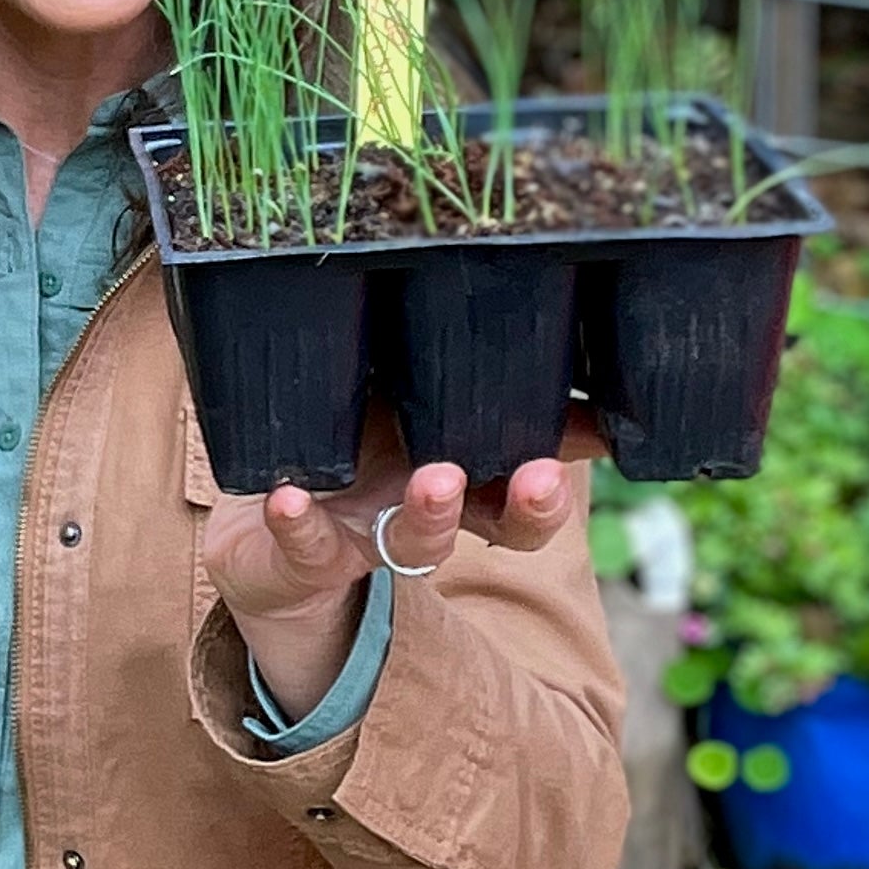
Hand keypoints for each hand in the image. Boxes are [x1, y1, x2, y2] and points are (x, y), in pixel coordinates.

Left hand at [202, 404, 607, 713]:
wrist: (258, 535)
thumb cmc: (344, 449)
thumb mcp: (401, 404)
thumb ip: (453, 372)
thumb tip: (529, 314)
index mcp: (461, 474)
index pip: (533, 480)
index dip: (572, 466)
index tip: (610, 439)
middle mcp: (426, 512)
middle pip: (499, 523)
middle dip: (529, 506)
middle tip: (541, 477)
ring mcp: (369, 538)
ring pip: (415, 539)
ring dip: (431, 513)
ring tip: (436, 481)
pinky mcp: (303, 554)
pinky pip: (306, 543)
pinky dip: (300, 521)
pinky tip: (291, 497)